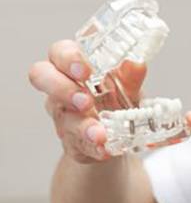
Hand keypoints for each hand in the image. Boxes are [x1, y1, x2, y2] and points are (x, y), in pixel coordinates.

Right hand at [28, 40, 145, 162]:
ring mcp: (63, 115)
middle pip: (42, 78)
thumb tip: (137, 63)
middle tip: (85, 101)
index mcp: (72, 66)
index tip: (85, 71)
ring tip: (100, 133)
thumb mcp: (127, 84)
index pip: (59, 52)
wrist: (121, 132)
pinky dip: (92, 147)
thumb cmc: (117, 96)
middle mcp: (60, 88)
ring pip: (63, 117)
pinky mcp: (72, 141)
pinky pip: (77, 144)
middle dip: (62, 89)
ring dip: (82, 126)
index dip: (68, 59)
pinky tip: (104, 149)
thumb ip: (130, 74)